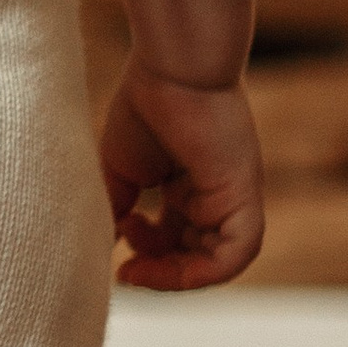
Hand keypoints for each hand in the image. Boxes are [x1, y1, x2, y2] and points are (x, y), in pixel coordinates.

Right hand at [101, 56, 264, 290]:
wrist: (171, 69)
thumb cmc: (145, 107)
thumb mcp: (120, 170)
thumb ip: (115, 210)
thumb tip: (104, 247)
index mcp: (188, 188)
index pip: (175, 241)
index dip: (146, 259)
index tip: (115, 259)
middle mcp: (214, 196)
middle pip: (195, 256)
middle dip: (159, 272)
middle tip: (125, 271)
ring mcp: (233, 197)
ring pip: (219, 262)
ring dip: (177, 277)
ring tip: (137, 268)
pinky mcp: (244, 196)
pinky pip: (239, 251)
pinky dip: (206, 271)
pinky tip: (166, 267)